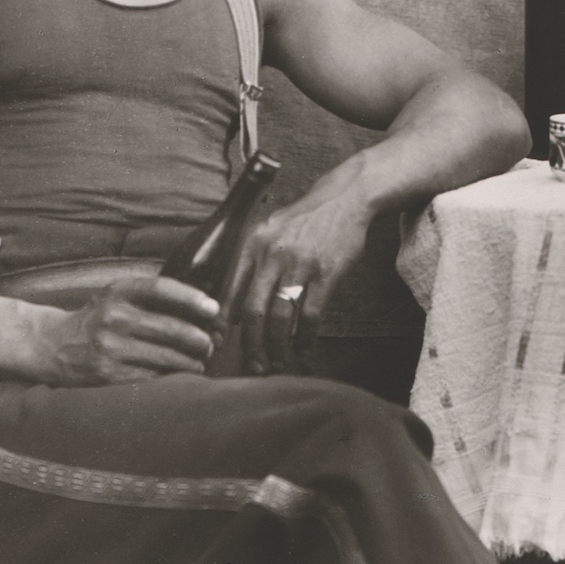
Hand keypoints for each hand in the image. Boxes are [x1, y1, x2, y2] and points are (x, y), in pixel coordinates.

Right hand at [39, 275, 219, 383]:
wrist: (52, 345)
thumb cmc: (98, 319)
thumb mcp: (116, 297)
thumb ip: (151, 298)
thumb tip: (205, 309)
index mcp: (118, 292)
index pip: (161, 289)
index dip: (192, 298)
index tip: (213, 309)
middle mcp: (113, 317)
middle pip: (172, 329)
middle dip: (200, 340)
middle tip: (210, 345)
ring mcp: (109, 347)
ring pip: (167, 358)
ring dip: (192, 363)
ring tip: (199, 362)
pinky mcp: (107, 374)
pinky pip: (152, 377)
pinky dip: (171, 377)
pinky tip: (178, 375)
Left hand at [225, 177, 376, 374]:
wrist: (343, 199)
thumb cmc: (305, 220)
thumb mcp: (270, 231)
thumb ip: (251, 265)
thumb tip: (234, 311)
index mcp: (253, 244)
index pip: (231, 290)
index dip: (223, 322)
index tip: (221, 342)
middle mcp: (272, 255)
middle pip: (253, 311)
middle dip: (250, 344)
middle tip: (252, 364)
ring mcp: (300, 265)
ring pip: (280, 317)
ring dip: (277, 345)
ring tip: (277, 360)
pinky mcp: (326, 273)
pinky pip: (310, 314)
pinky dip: (305, 336)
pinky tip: (303, 345)